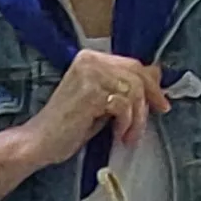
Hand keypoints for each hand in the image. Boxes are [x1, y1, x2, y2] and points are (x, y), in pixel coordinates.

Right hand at [22, 50, 169, 170]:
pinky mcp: (90, 93)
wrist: (40, 141)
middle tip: (154, 118)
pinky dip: (126, 123)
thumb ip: (123, 87)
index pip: (132, 64)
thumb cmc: (69, 126)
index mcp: (91, 58)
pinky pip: (124, 105)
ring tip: (128, 134)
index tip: (160, 102)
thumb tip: (156, 75)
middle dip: (150, 98)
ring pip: (134, 91)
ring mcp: (89, 75)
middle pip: (137, 74)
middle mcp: (90, 60)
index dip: (151, 83)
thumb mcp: (102, 102)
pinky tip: (118, 134)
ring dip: (137, 118)